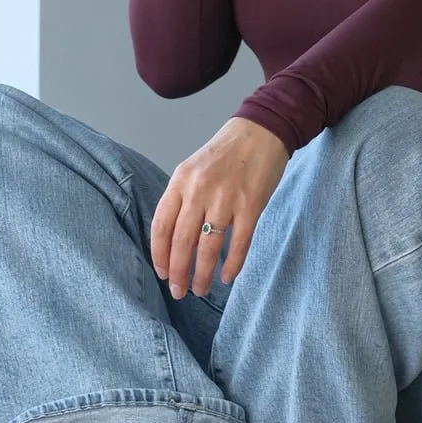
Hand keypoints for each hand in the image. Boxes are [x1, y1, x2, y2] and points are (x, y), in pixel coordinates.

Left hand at [151, 117, 288, 297]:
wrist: (261, 131)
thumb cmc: (225, 153)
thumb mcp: (193, 169)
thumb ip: (182, 199)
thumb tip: (171, 240)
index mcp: (180, 180)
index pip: (161, 226)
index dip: (160, 255)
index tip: (162, 273)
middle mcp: (199, 190)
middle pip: (182, 242)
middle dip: (178, 273)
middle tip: (179, 291)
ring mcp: (226, 198)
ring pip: (208, 248)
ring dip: (202, 274)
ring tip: (200, 290)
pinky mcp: (251, 205)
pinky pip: (238, 244)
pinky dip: (232, 265)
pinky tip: (226, 277)